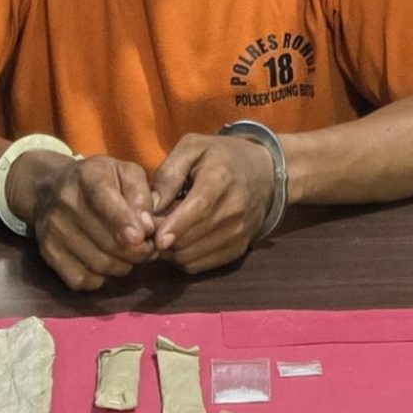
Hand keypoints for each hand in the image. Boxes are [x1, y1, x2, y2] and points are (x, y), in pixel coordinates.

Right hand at [13, 151, 156, 290]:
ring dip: (123, 266)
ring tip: (130, 256)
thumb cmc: (100, 181)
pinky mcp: (48, 251)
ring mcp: (54, 228)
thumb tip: (148, 227)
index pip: (104, 199)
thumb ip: (142, 195)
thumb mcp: (126, 173)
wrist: (52, 188)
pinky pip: (80, 279)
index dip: (124, 222)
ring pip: (99, 263)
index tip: (140, 238)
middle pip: (108, 240)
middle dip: (137, 251)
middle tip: (148, 249)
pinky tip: (106, 264)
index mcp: (89, 175)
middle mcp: (66, 201)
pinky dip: (99, 279)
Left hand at [148, 133, 277, 273]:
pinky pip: (199, 265)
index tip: (158, 239)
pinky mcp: (238, 249)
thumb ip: (169, 173)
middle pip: (192, 237)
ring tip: (162, 233)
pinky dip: (182, 259)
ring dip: (170, 251)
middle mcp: (234, 209)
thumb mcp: (192, 147)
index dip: (177, 226)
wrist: (264, 173)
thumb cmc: (221, 156)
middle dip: (163, 239)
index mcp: (221, 178)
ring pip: (192, 256)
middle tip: (148, 229)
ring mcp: (238, 232)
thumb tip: (151, 207)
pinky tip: (178, 242)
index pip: (200, 208)